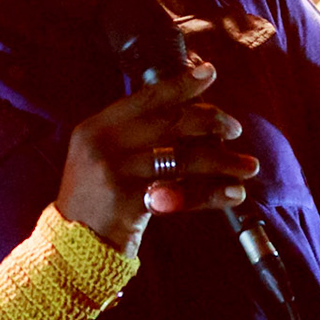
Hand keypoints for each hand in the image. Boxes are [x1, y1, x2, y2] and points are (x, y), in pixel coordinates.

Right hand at [56, 59, 258, 253]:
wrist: (71, 246)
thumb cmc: (97, 200)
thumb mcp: (102, 157)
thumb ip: (134, 135)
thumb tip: (189, 112)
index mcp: (96, 127)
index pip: (146, 99)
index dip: (181, 85)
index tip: (210, 73)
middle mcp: (103, 144)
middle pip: (169, 123)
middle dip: (210, 121)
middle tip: (235, 129)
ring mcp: (115, 172)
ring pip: (182, 158)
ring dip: (222, 161)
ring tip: (248, 166)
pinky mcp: (130, 202)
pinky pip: (182, 194)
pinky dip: (212, 194)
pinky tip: (234, 193)